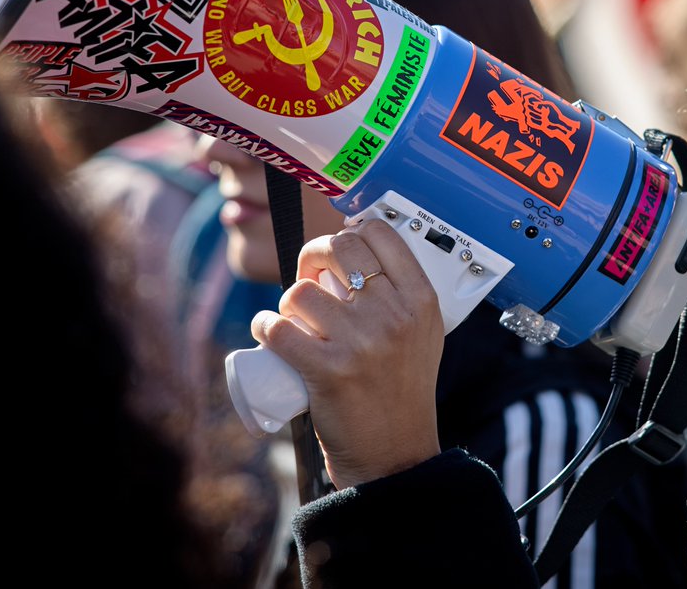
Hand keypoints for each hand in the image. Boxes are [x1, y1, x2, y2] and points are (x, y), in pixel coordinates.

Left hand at [251, 219, 444, 487]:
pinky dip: (263, 326)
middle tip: (309, 278)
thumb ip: (403, 291)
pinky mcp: (328, 371)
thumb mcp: (423, 332)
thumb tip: (357, 244)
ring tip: (295, 322)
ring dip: (288, 303)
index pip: (380, 233)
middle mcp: (395, 315)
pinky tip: (268, 331)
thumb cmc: (403, 388)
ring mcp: (362, 343)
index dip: (350, 233)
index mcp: (421, 300)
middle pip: (339, 248)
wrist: (395, 452)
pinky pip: (278, 328)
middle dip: (312, 256)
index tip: (338, 253)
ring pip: (300, 292)